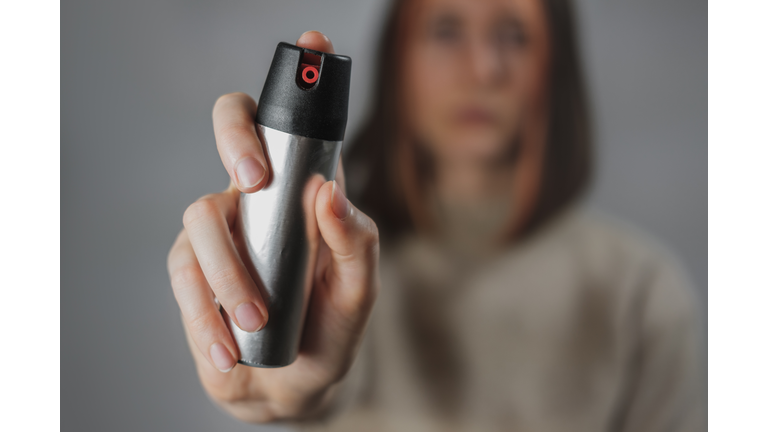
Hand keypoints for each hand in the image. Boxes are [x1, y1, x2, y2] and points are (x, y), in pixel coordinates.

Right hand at [166, 31, 379, 422]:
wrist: (290, 384)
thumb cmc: (330, 327)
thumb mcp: (358, 291)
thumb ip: (355, 243)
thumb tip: (328, 192)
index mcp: (306, 193)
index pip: (300, 126)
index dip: (301, 81)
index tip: (313, 45)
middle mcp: (260, 198)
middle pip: (233, 130)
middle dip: (236, 137)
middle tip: (254, 178)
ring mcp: (220, 231)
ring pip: (199, 215)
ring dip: (229, 273)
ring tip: (256, 320)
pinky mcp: (191, 271)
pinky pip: (184, 276)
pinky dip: (206, 315)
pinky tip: (228, 349)